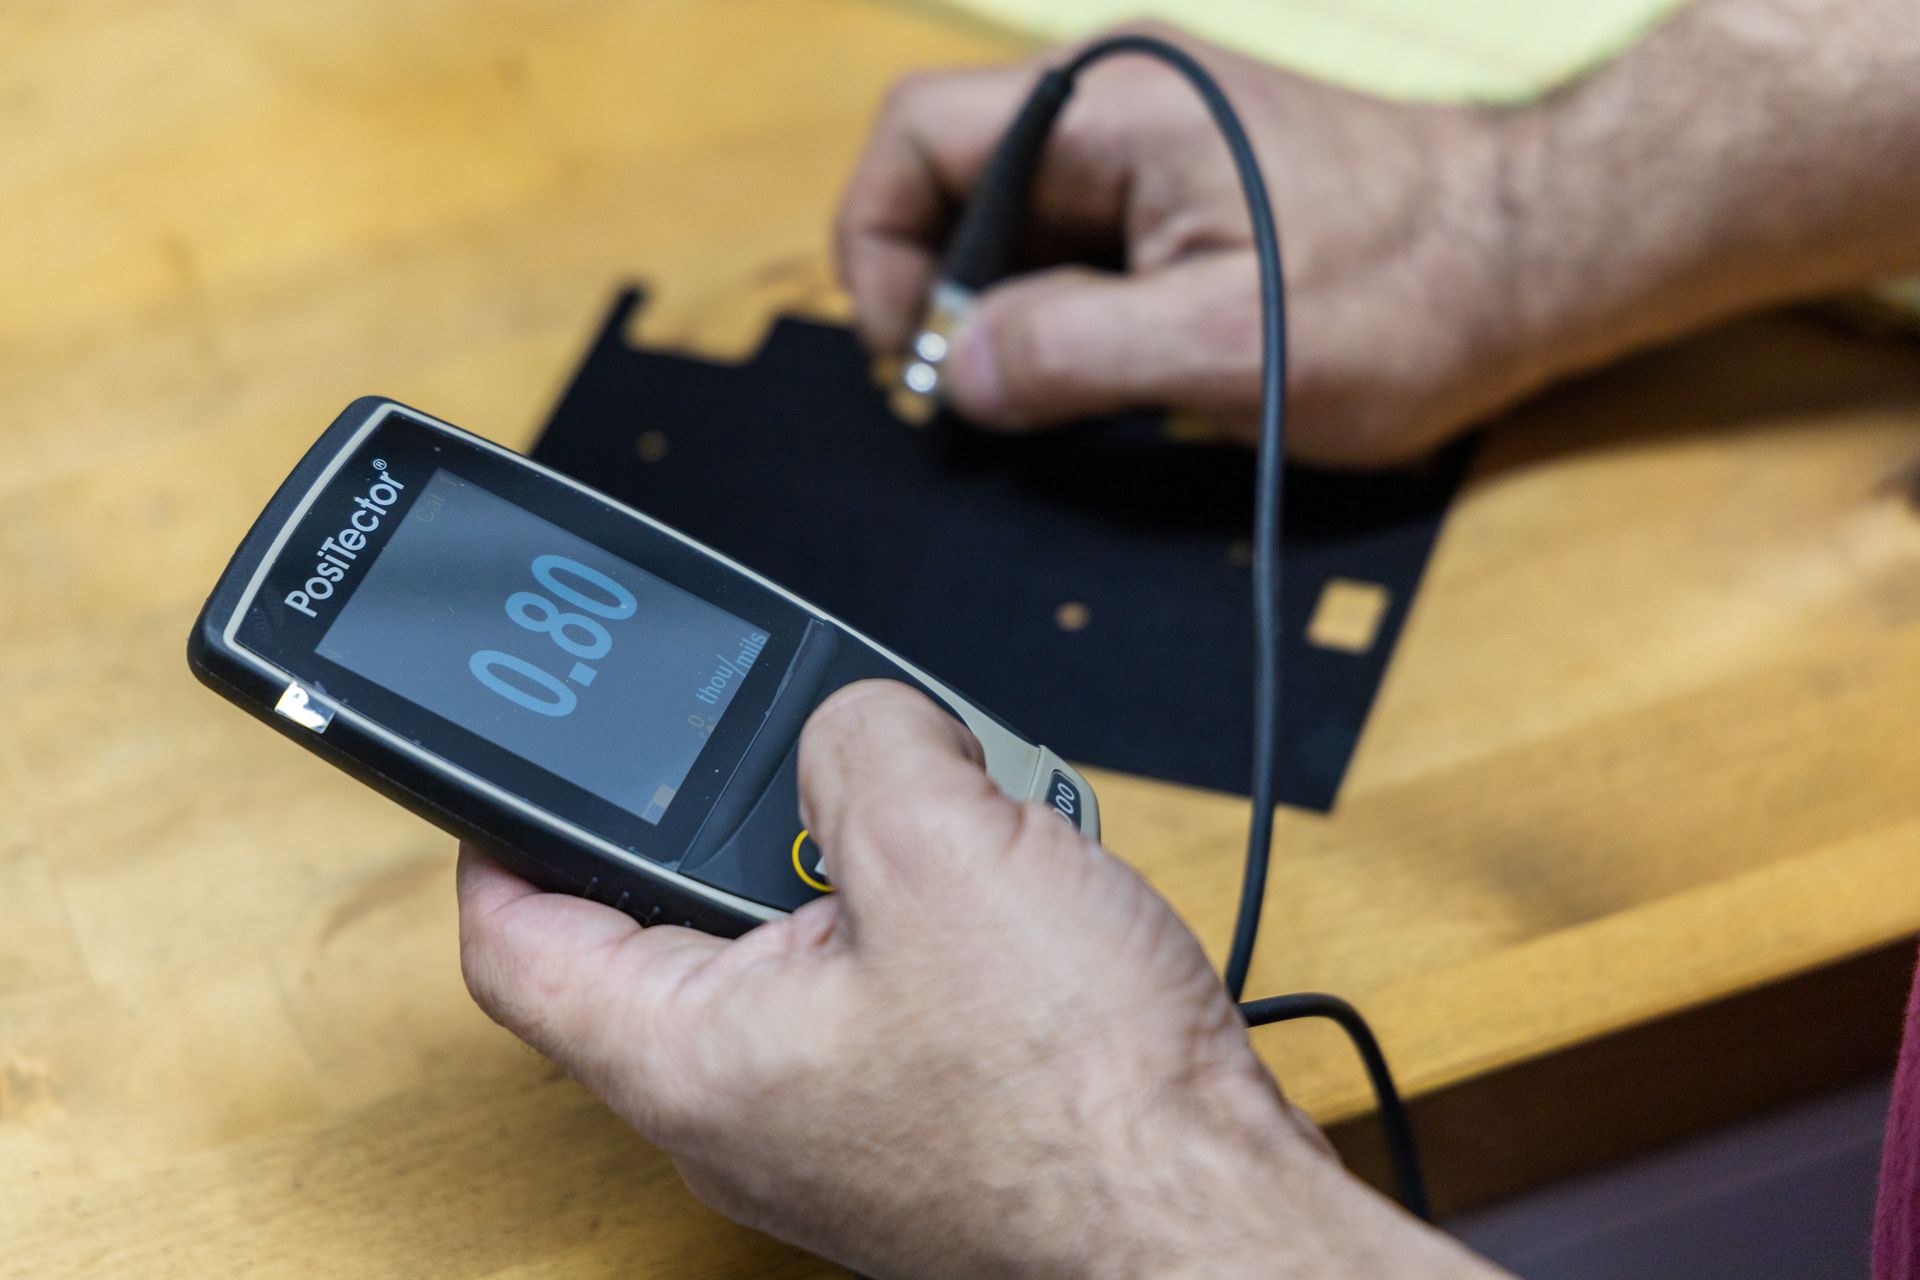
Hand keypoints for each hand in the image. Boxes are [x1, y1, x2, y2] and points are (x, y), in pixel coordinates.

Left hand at [458, 681, 1502, 1277]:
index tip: (511, 765)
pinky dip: (924, 910)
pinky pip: (879, 983)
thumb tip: (855, 722)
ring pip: (793, 945)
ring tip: (948, 812)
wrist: (1209, 1221)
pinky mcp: (916, 1111)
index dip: (497, 833)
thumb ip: (861, 742)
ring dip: (859, 854)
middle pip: (667, 923)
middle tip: (798, 749)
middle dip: (739, 813)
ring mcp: (831, 1117)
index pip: (513, 941)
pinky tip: (1008, 879)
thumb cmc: (1080, 1102)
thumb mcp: (945, 850)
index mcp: (690, 1056)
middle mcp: (742, 1105)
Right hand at [835, 24, 1543, 465]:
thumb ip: (1072, 354)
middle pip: (951, 180)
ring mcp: (1152, 139)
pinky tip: (1090, 375)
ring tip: (1039, 397)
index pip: (917, 138)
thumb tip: (956, 370)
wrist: (1531, 258)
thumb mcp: (1224, 350)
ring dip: (1002, 312)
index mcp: (1116, 108)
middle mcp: (1121, 101)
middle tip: (972, 397)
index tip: (912, 354)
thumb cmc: (1409, 291)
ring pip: (1011, 221)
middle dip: (940, 293)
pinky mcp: (1182, 185)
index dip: (878, 247)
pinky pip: (1074, 240)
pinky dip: (1056, 310)